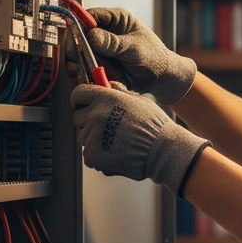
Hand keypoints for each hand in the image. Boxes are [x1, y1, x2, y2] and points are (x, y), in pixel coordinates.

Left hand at [70, 84, 209, 195]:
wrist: (163, 152)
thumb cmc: (155, 126)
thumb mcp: (139, 100)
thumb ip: (119, 92)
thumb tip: (107, 85)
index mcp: (105, 98)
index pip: (78, 94)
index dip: (81, 100)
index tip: (85, 106)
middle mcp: (96, 115)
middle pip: (78, 117)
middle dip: (89, 122)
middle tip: (108, 128)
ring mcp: (93, 136)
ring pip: (84, 138)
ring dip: (95, 140)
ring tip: (118, 144)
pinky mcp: (93, 155)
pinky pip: (89, 155)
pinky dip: (100, 158)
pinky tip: (117, 155)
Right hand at [83, 8, 196, 105]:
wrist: (161, 80)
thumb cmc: (155, 59)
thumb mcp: (135, 49)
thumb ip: (114, 43)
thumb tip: (91, 35)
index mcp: (116, 19)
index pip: (89, 15)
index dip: (79, 26)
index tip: (77, 40)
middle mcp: (106, 31)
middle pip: (78, 34)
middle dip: (76, 49)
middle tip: (77, 61)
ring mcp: (101, 47)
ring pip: (79, 51)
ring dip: (79, 63)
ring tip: (83, 73)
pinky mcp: (100, 62)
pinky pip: (85, 65)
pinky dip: (85, 72)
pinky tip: (89, 79)